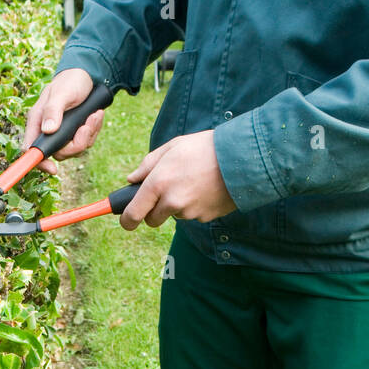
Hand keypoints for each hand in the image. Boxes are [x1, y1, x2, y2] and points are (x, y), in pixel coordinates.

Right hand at [23, 68, 105, 174]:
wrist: (87, 76)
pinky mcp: (76, 133)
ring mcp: (62, 133)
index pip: (31, 149)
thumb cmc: (70, 81)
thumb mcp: (61, 93)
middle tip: (86, 125)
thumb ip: (53, 110)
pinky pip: (85, 141)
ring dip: (88, 134)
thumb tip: (48, 130)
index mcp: (38, 121)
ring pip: (75, 149)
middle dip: (77, 143)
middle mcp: (48, 130)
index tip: (52, 169)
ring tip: (95, 115)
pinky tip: (96, 115)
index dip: (39, 162)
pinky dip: (94, 130)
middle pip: (59, 153)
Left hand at [120, 131, 236, 229]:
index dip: (127, 220)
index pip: (134, 213)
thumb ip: (148, 164)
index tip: (127, 221)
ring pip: (175, 215)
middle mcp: (172, 201)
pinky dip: (196, 205)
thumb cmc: (205, 148)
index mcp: (159, 183)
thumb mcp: (172, 147)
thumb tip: (131, 179)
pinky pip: (193, 214)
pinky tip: (206, 187)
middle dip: (154, 211)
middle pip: (153, 220)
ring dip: (178, 204)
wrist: (241, 158)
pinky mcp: (205, 217)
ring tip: (194, 180)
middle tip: (166, 192)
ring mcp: (190, 212)